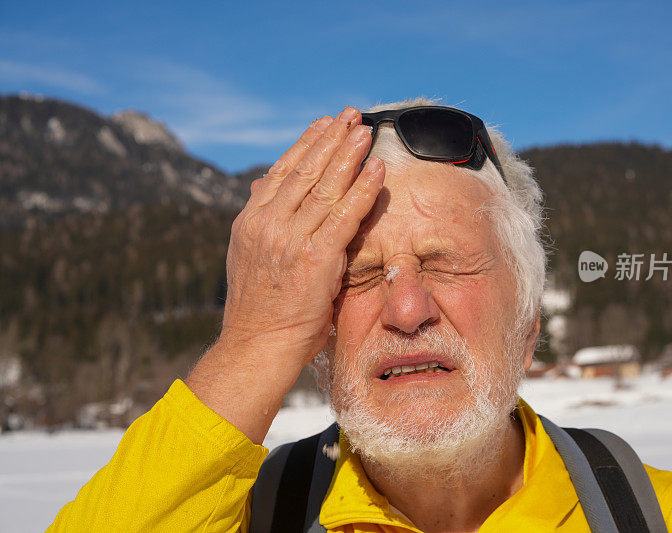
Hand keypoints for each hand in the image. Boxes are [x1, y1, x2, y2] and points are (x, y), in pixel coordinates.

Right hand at [185, 107, 383, 442]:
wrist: (254, 348)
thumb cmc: (259, 311)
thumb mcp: (250, 259)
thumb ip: (262, 225)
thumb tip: (261, 192)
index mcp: (251, 222)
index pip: (282, 173)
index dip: (305, 146)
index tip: (323, 125)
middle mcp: (268, 223)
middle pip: (305, 171)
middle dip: (330, 139)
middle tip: (350, 115)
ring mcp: (291, 238)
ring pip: (326, 186)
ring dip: (349, 155)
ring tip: (365, 131)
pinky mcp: (316, 257)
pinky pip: (346, 215)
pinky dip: (363, 189)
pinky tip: (377, 170)